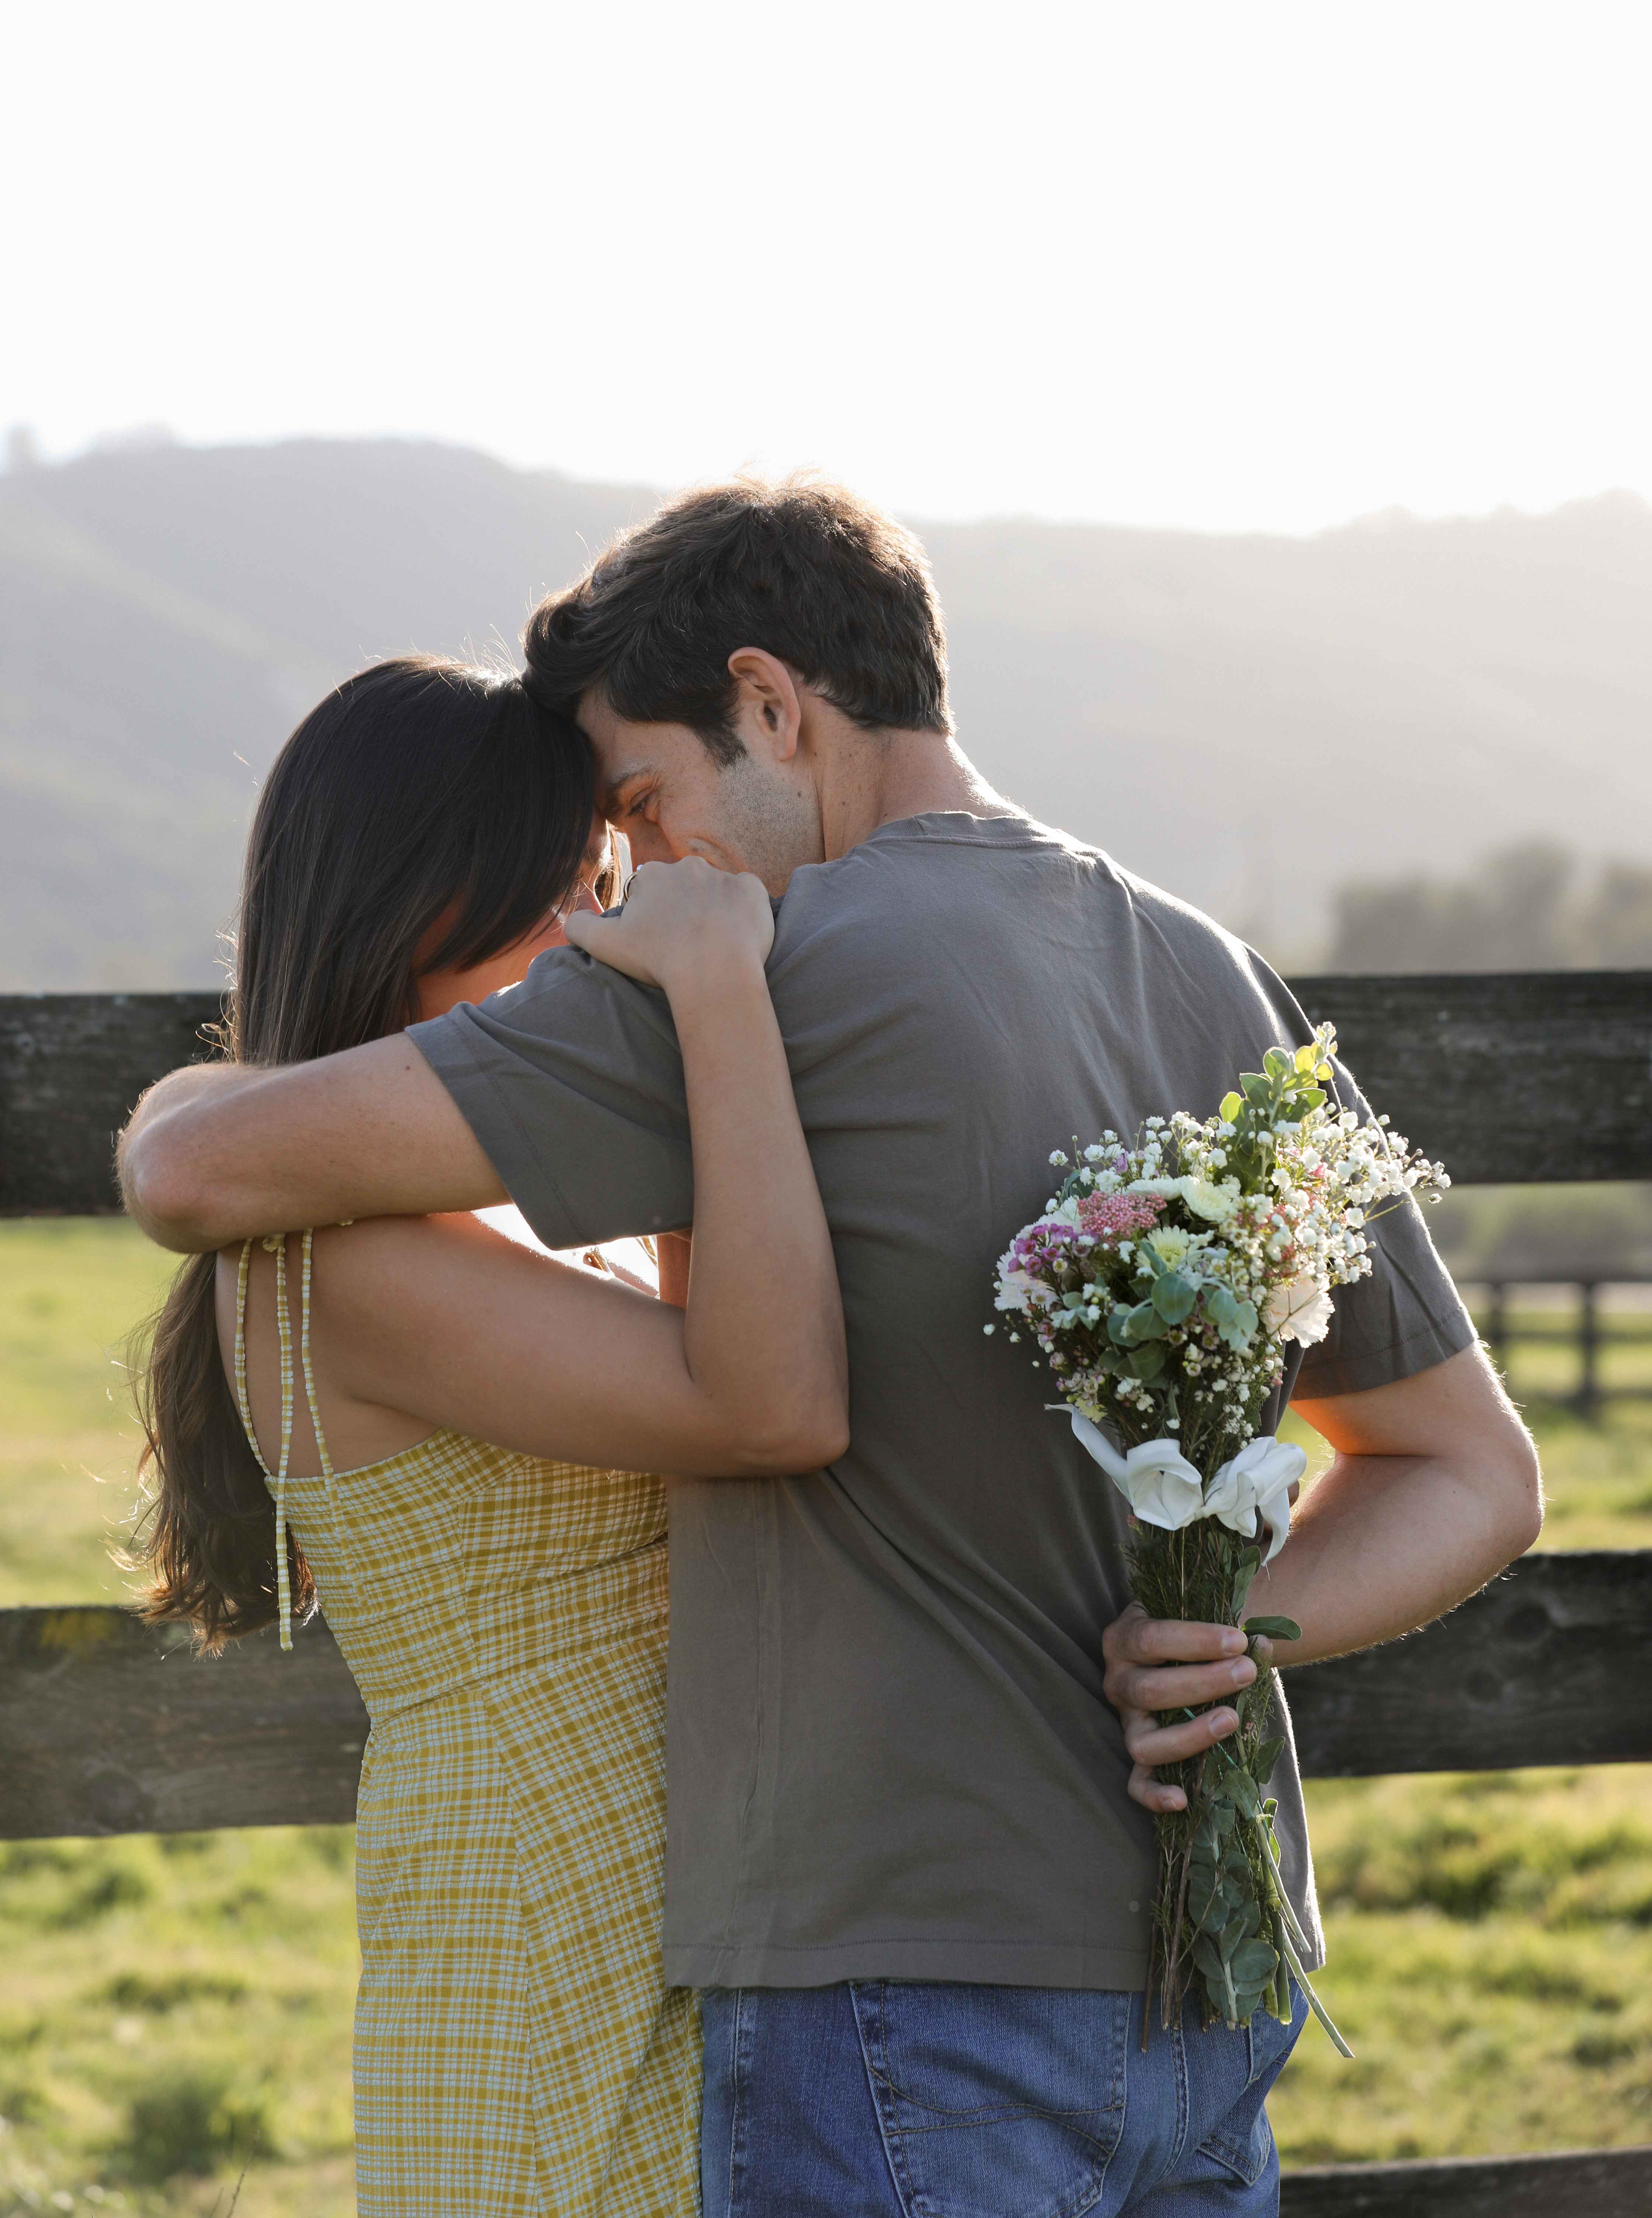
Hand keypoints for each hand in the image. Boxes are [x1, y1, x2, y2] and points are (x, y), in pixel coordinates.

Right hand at [565, 856, 772, 995]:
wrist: (713, 971)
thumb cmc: (657, 958)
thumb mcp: (603, 945)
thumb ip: (579, 927)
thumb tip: (571, 916)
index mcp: (651, 875)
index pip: (647, 891)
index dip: (649, 918)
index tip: (655, 942)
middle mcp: (688, 866)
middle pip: (681, 888)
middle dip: (681, 910)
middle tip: (683, 945)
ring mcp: (723, 877)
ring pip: (714, 892)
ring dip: (712, 911)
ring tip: (712, 945)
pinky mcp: (753, 891)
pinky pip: (747, 896)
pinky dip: (743, 912)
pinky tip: (737, 935)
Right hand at [1101, 1603, 1272, 1813]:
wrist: (1182, 1654)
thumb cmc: (1194, 1635)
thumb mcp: (1201, 1622)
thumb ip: (1227, 1631)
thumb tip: (1262, 1644)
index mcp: (1124, 1638)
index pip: (1150, 1639)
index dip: (1195, 1641)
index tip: (1239, 1640)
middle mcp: (1117, 1682)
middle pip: (1150, 1690)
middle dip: (1204, 1683)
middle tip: (1246, 1672)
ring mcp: (1126, 1722)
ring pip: (1143, 1742)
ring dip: (1191, 1735)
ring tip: (1232, 1720)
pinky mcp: (1139, 1755)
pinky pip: (1136, 1784)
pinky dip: (1155, 1796)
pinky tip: (1183, 1798)